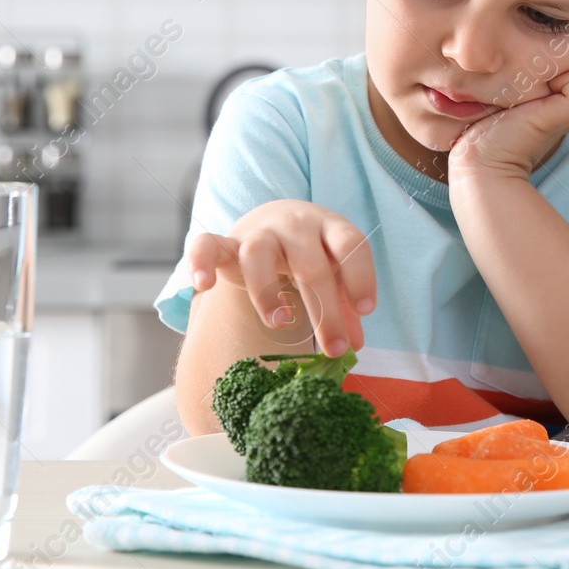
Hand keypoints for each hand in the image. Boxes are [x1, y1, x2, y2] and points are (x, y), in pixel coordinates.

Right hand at [185, 200, 376, 356]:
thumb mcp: (334, 270)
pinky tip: (204, 285)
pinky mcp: (227, 243)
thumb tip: (356, 344)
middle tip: (334, 348)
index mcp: (328, 228)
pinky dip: (202, 262)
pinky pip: (207, 244)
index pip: (350, 244)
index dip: (360, 275)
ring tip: (280, 323)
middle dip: (325, 311)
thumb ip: (344, 302)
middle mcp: (295, 225)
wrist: (272, 220)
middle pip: (310, 265)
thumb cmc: (311, 253)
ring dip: (268, 292)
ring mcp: (259, 232)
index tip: (366, 310)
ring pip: (259, 254)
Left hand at [447, 56, 568, 181]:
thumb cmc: (488, 124)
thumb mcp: (513, 90)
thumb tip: (531, 39)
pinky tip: (538, 90)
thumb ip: (528, 73)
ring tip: (545, 78)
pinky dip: (564, 79)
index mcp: (565, 99)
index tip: (542, 62)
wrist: (480, 159)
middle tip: (544, 68)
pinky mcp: (568, 115)